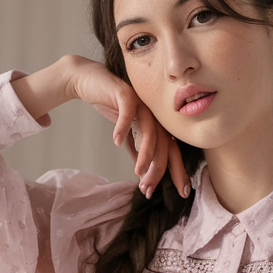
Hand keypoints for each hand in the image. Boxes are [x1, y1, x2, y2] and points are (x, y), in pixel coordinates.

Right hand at [63, 56, 191, 200]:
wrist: (90, 80)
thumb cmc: (110, 105)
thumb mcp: (126, 132)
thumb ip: (135, 148)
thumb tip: (143, 171)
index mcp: (156, 124)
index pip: (171, 150)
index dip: (178, 171)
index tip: (183, 192)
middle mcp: (154, 115)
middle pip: (164, 145)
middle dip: (160, 169)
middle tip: (150, 189)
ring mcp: (142, 103)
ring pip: (150, 132)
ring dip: (145, 154)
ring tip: (138, 171)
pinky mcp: (125, 93)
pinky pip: (128, 112)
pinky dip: (123, 127)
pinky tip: (116, 141)